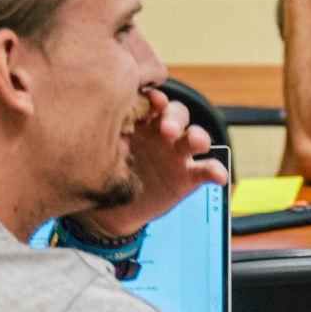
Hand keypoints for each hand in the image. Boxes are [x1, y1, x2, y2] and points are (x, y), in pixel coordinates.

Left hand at [75, 87, 230, 238]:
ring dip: (198, 137)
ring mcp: (177, 154)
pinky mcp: (188, 176)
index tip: (153, 100)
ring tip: (197, 143)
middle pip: (177, 114)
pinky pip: (206, 170)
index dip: (156, 99)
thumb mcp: (94, 151)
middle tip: (167, 129)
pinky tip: (219, 176)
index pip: (152, 102)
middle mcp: (161, 134)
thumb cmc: (101, 174)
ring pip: (195, 137)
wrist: (108, 212)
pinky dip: (216, 170)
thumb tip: (91, 123)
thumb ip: (99, 137)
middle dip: (175, 118)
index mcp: (139, 122)